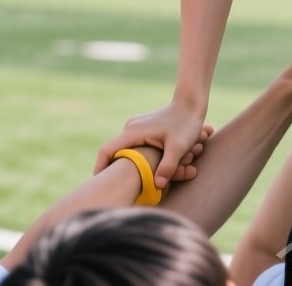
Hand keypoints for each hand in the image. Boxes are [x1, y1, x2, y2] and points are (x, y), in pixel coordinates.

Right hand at [93, 101, 211, 188]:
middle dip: (118, 170)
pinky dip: (139, 157)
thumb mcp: (179, 146)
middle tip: (118, 187)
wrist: (191, 104)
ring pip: (127, 150)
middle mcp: (130, 128)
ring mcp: (136, 127)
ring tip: (135, 179)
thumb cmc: (186, 124)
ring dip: (133, 164)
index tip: (99, 184)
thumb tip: (157, 186)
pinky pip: (135, 146)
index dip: (100, 168)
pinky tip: (146, 168)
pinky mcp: (143, 129)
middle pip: (115, 153)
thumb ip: (168, 166)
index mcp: (132, 132)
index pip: (107, 151)